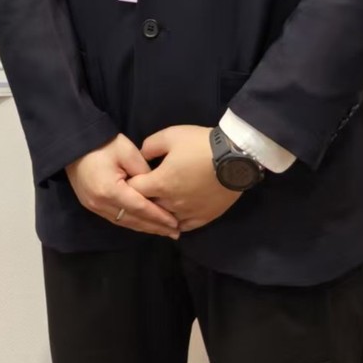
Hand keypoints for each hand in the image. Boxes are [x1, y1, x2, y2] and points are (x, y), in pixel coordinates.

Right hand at [66, 134, 179, 237]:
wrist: (75, 145)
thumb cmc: (102, 144)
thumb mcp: (127, 150)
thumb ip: (143, 171)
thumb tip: (156, 187)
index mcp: (110, 190)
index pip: (139, 207)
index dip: (158, 216)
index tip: (175, 222)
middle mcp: (101, 203)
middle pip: (133, 220)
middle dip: (155, 227)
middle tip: (175, 232)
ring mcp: (94, 207)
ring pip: (124, 222)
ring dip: (144, 227)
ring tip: (164, 231)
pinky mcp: (92, 206)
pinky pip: (116, 218)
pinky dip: (132, 222)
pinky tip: (144, 224)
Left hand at [128, 126, 242, 232]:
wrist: (235, 157)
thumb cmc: (200, 144)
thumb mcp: (170, 136)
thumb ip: (149, 146)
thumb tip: (140, 157)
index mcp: (160, 183)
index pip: (133, 190)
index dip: (128, 183)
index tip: (127, 179)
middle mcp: (171, 203)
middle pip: (147, 207)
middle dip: (140, 200)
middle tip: (138, 194)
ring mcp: (188, 213)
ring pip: (164, 220)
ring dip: (157, 214)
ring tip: (154, 207)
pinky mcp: (203, 218)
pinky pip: (183, 227)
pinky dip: (174, 224)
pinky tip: (172, 220)